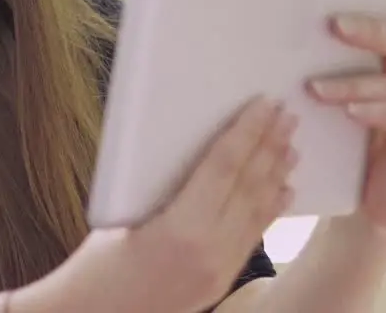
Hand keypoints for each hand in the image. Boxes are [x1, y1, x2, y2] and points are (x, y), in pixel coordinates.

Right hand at [16, 97, 295, 312]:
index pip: (223, 167)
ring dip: (275, 174)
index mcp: (181, 229)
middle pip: (248, 186)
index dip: (246, 131)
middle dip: (270, 146)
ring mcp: (218, 270)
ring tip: (292, 144)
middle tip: (288, 115)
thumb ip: (160, 186)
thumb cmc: (94, 268)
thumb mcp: (121, 216)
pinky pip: (252, 238)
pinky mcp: (219, 282)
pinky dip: (269, 209)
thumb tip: (188, 149)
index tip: (264, 104)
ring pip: (256, 212)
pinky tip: (283, 191)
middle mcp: (209, 251)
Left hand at [306, 0, 385, 232]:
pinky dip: (375, 111)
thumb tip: (274, 23)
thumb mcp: (332, 95)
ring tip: (315, 87)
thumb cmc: (342, 141)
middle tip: (332, 23)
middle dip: (370, 28)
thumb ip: (322, 62)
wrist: (361, 203)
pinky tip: (350, 112)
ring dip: (355, 82)